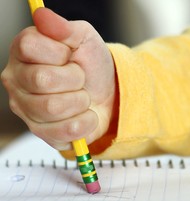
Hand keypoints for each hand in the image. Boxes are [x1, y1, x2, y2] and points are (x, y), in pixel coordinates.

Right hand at [1, 8, 116, 150]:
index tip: (71, 55)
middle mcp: (16, 80)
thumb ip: (64, 28)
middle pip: (42, 80)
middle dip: (75, 78)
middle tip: (80, 78)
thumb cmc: (92, 64)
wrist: (109, 94)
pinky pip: (65, 131)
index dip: (60, 52)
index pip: (30, 47)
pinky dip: (86, 122)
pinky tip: (85, 115)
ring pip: (53, 107)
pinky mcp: (42, 133)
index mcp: (23, 51)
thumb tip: (41, 15)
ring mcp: (26, 109)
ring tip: (82, 97)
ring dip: (81, 101)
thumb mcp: (84, 39)